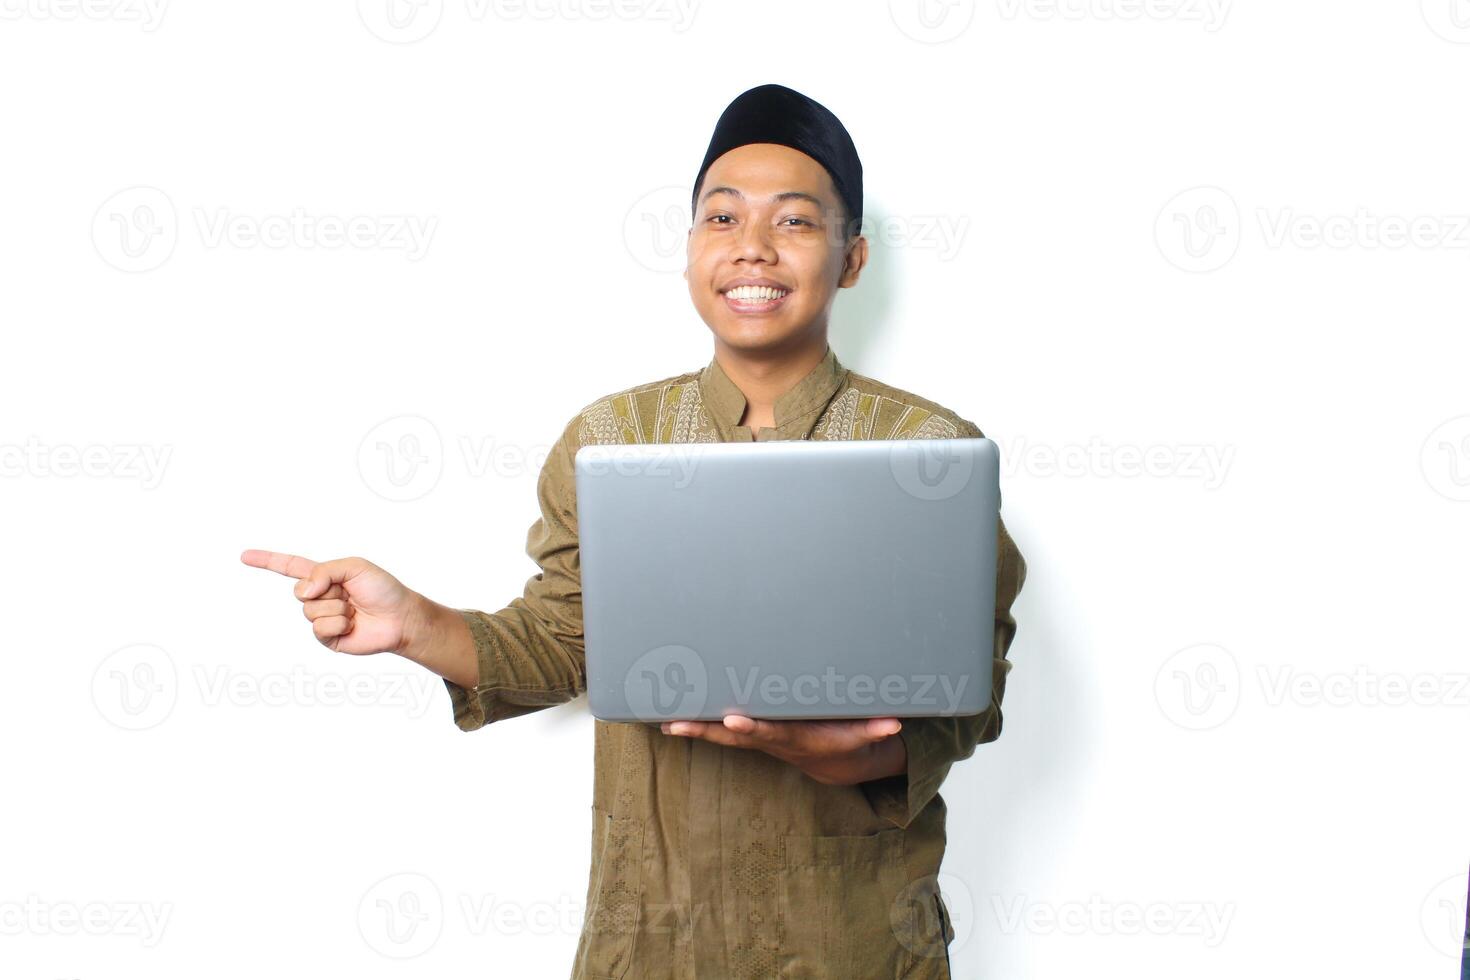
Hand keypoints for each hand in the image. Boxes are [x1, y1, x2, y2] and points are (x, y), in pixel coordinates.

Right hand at [240, 550, 421, 655]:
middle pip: (300, 592)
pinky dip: (338, 624)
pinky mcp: (327, 638)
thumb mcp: (355, 567)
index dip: (267, 561)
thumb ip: (324, 571)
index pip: (289, 567)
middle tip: (349, 594)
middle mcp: (319, 597)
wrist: (400, 617)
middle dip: (326, 590)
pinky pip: (319, 629)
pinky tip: (352, 625)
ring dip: (336, 608)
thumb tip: (302, 591)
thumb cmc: (383, 589)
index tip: (244, 556)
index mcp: (324, 577)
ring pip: (310, 611)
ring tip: (354, 610)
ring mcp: (322, 618)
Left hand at [660, 714, 906, 785]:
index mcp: (793, 738)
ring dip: (692, 729)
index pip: (770, 732)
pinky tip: (669, 717)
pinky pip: (718, 730)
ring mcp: (756, 739)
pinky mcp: (749, 735)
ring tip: (663, 722)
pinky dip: (696, 724)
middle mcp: (768, 740)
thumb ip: (875, 729)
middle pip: (732, 737)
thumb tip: (895, 723)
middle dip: (705, 730)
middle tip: (677, 724)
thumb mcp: (862, 735)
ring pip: (719, 735)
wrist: (830, 762)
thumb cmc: (843, 739)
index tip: (734, 721)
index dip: (752, 728)